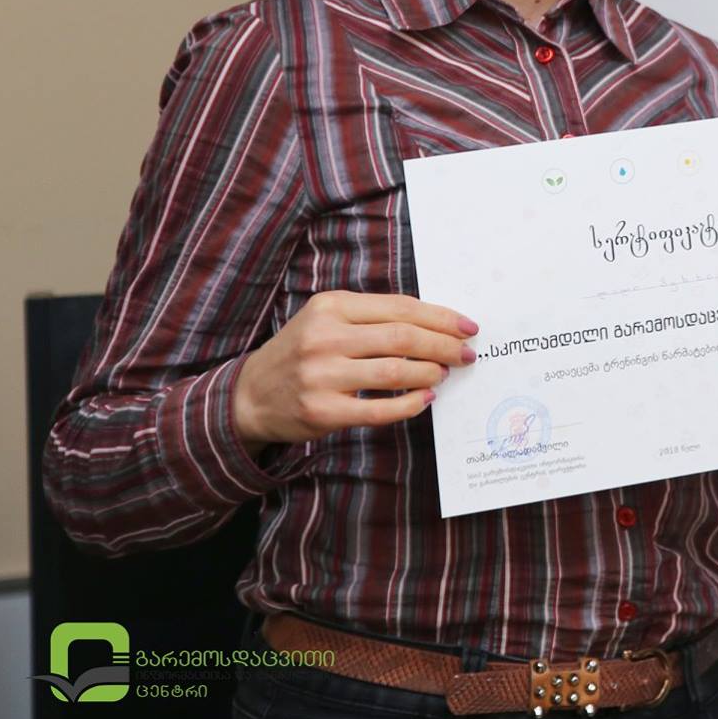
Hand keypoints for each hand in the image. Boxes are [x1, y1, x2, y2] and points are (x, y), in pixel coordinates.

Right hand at [233, 292, 478, 450]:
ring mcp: (321, 376)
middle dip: (443, 346)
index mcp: (331, 307)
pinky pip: (379, 409)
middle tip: (465, 354)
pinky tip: (424, 399)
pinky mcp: (321, 411)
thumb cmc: (303, 352)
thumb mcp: (328, 319)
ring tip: (443, 374)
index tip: (468, 328)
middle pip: (402, 338)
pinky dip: (409, 404)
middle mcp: (324, 338)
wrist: (250, 395)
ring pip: (394, 372)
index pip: (400, 308)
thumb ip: (374, 317)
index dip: (440, 318)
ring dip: (429, 373)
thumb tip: (437, 324)